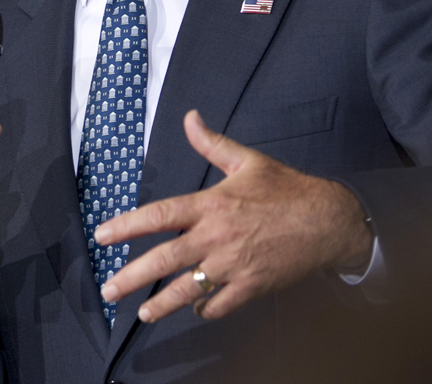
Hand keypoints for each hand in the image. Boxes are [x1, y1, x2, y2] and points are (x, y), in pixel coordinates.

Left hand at [95, 110, 371, 322]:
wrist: (328, 220)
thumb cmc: (288, 189)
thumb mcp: (248, 160)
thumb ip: (212, 143)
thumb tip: (190, 117)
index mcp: (212, 204)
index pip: (159, 215)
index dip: (127, 226)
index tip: (102, 236)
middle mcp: (217, 237)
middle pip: (164, 260)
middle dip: (131, 277)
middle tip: (108, 290)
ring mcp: (233, 265)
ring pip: (187, 290)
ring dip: (161, 305)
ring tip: (142, 313)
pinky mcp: (251, 286)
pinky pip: (218, 305)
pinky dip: (204, 308)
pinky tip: (195, 307)